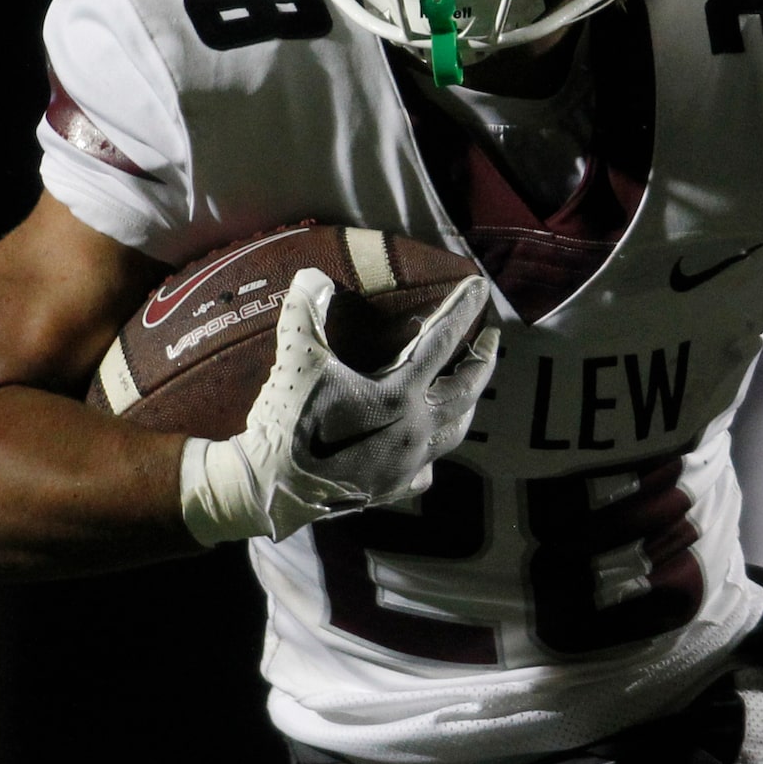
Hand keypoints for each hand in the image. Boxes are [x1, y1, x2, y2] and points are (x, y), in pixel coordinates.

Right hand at [179, 266, 496, 542]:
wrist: (269, 488)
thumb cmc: (287, 423)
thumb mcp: (296, 359)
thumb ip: (305, 312)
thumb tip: (311, 274)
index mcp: (399, 395)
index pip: (443, 341)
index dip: (463, 309)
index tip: (481, 286)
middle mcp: (415, 430)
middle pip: (466, 391)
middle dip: (484, 361)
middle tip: (493, 339)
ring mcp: (407, 464)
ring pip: (454, 431)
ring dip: (466, 406)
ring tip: (469, 390)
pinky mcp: (392, 489)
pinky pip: (425, 469)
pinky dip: (430, 453)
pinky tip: (424, 446)